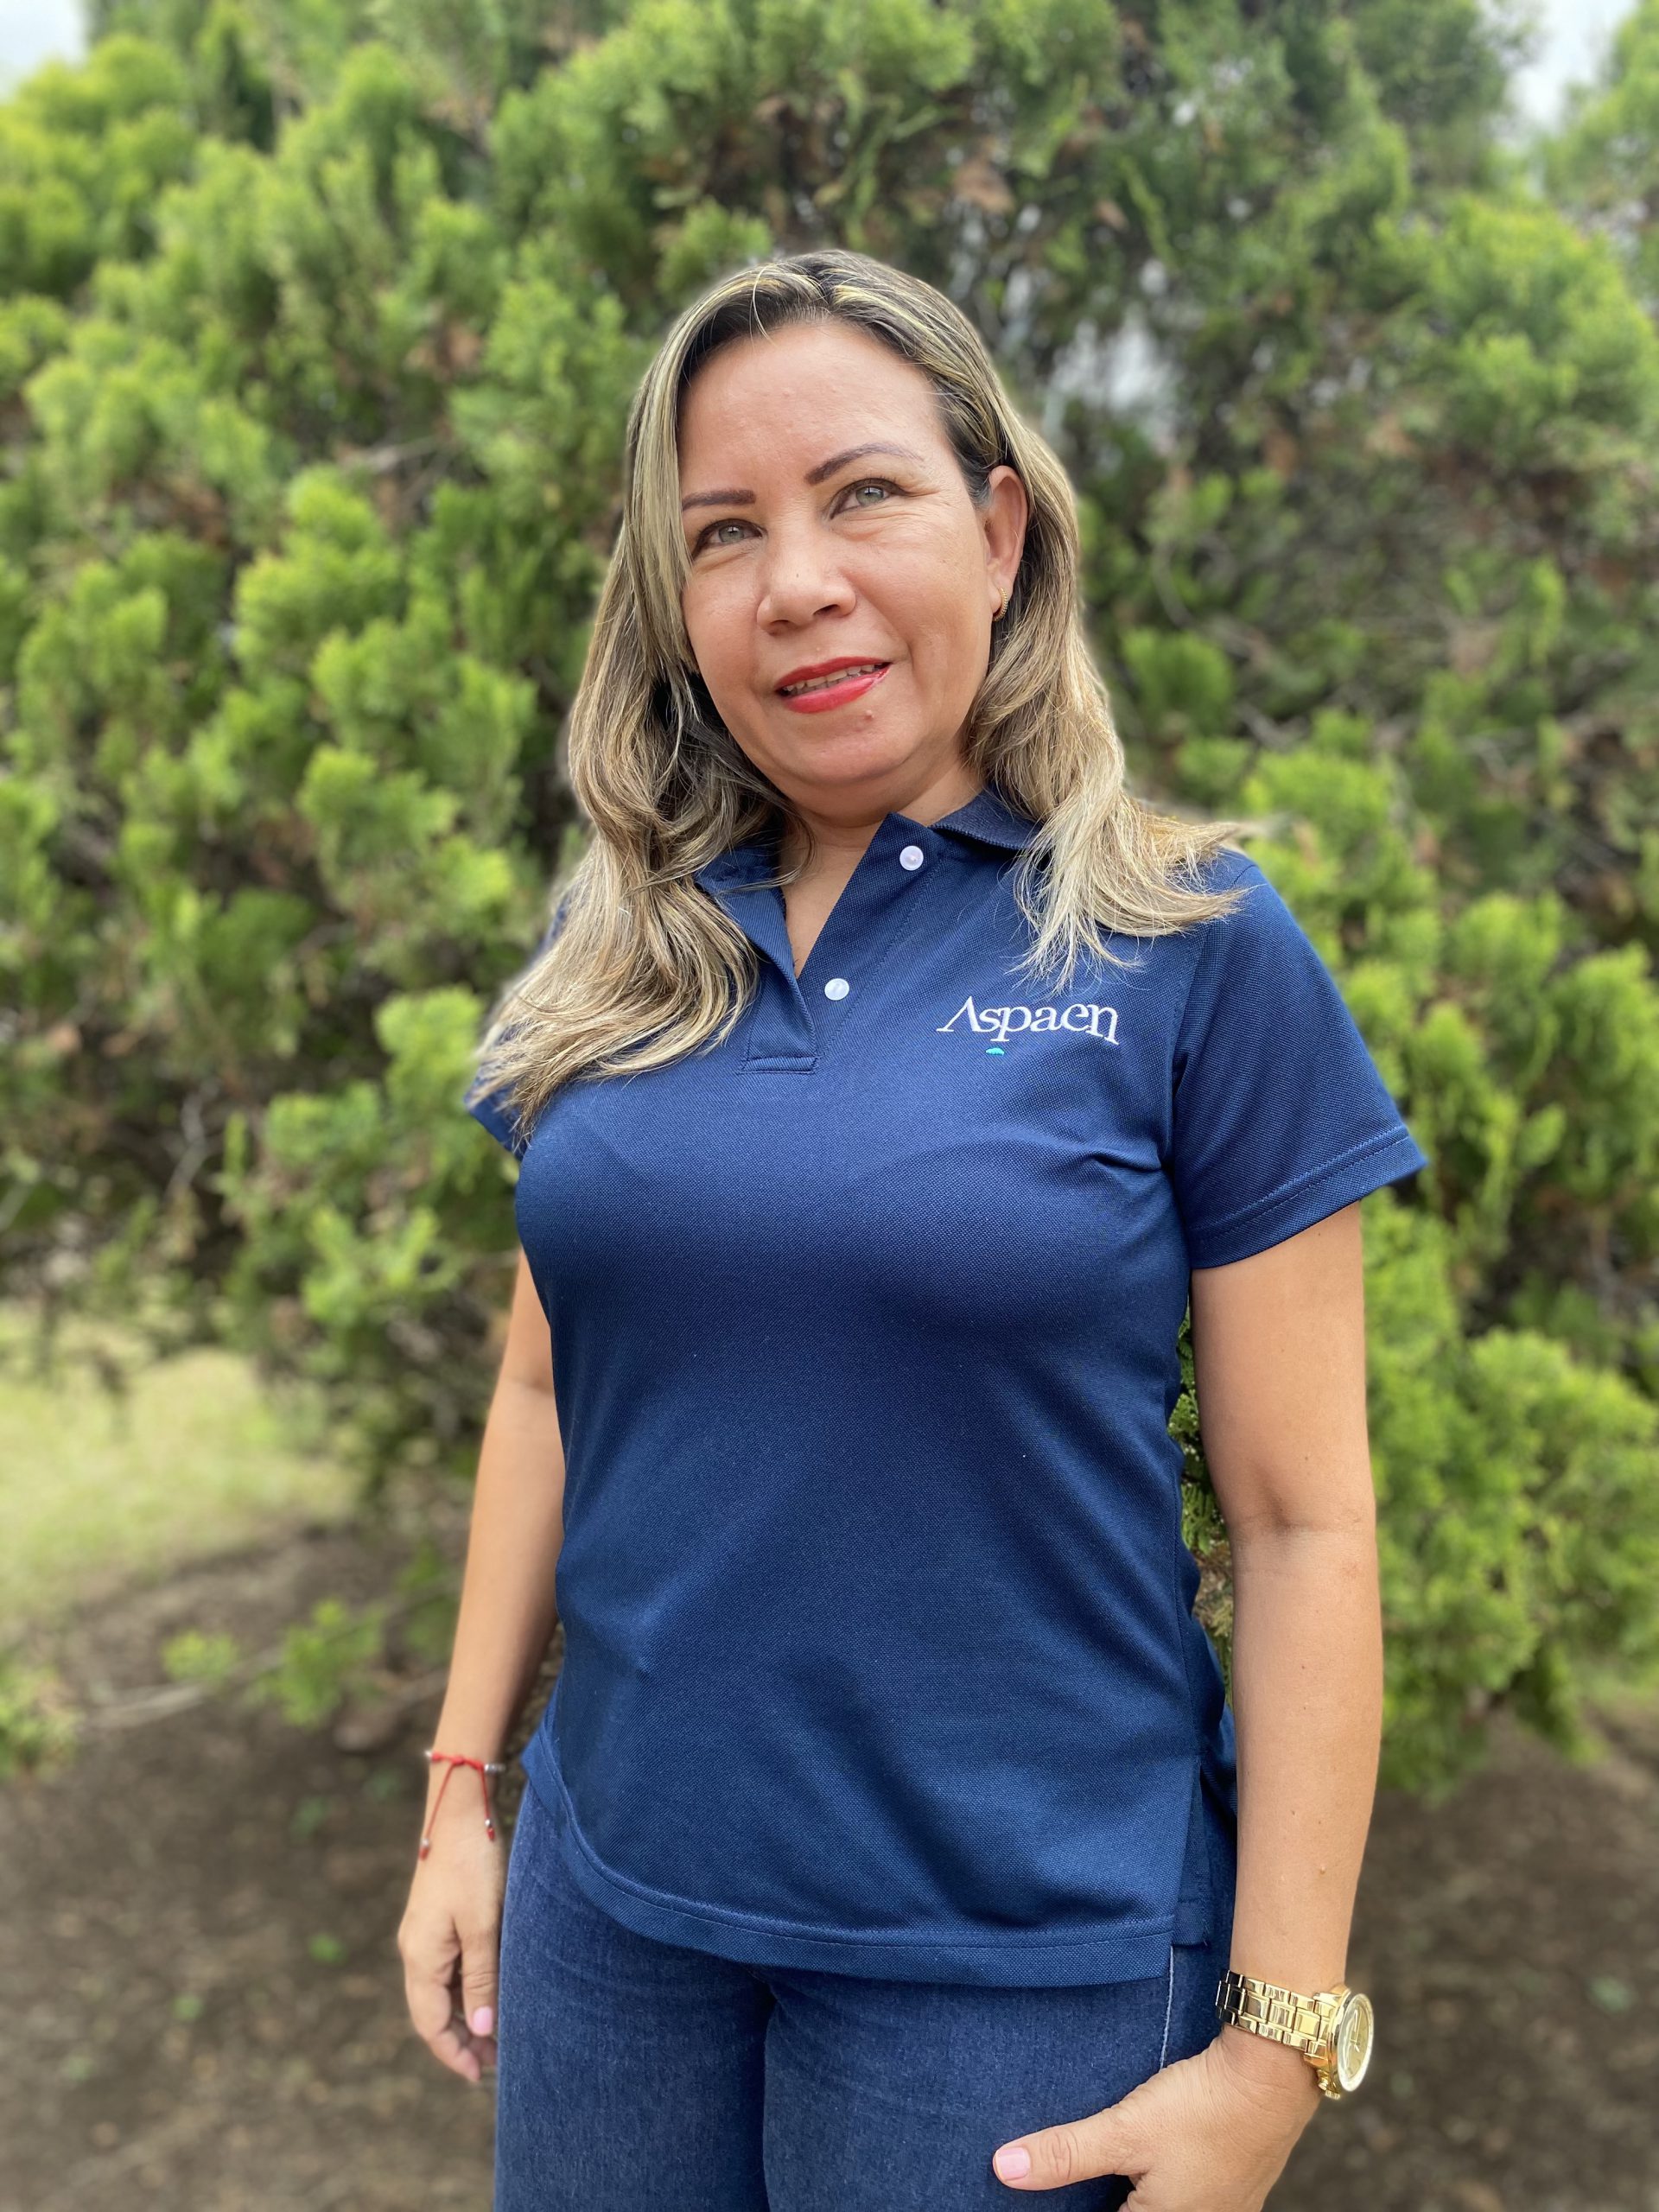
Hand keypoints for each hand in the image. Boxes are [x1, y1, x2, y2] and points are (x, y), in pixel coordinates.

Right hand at [397, 1812, 505, 2085]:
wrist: (460, 1812)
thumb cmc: (473, 1866)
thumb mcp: (483, 1926)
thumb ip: (482, 1978)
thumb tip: (480, 2028)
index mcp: (420, 1957)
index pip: (430, 2023)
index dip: (453, 2053)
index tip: (478, 2076)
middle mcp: (415, 1950)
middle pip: (433, 2011)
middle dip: (462, 2039)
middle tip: (498, 2060)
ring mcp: (424, 1935)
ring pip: (441, 1990)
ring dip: (466, 2014)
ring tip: (499, 2033)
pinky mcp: (437, 1919)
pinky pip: (447, 1968)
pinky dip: (466, 1988)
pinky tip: (490, 1991)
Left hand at [990, 2024, 1322, 2205]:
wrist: (1273, 2077)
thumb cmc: (1202, 2108)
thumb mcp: (1125, 2130)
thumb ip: (1065, 2153)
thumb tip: (1004, 2169)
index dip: (1073, 2204)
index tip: (1052, 2192)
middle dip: (1104, 2194)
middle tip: (1075, 2176)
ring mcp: (1223, 2210)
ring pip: (1161, 2205)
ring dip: (1135, 2190)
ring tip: (1113, 2165)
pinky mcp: (1237, 2187)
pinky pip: (1188, 2196)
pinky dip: (1161, 2182)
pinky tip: (1151, 2158)